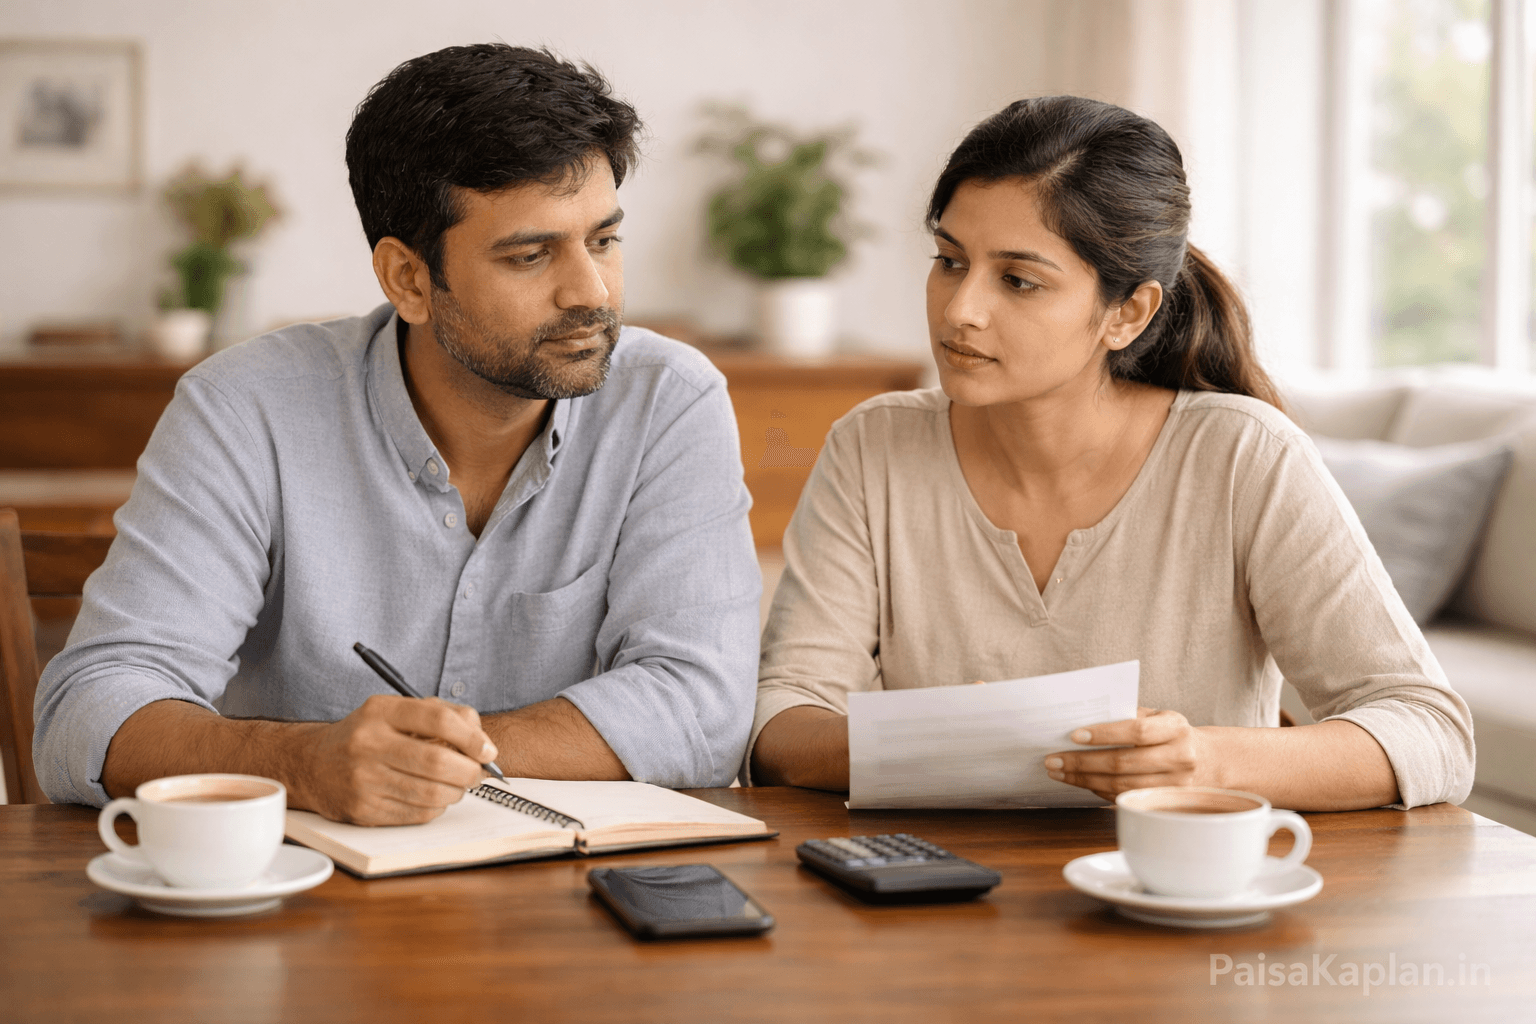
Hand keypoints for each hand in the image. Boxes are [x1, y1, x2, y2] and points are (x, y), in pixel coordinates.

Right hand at [293, 695, 497, 825]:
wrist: (313, 765)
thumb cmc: (368, 735)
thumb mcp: (397, 711)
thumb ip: (442, 714)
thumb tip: (482, 741)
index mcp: (380, 712)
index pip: (438, 720)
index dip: (472, 737)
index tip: (488, 750)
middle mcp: (368, 744)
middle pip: (438, 762)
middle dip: (470, 771)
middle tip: (479, 772)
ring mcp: (363, 780)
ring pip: (431, 793)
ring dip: (457, 792)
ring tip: (458, 785)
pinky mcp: (363, 810)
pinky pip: (417, 814)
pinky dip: (436, 807)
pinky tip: (434, 797)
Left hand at [1043, 707, 1212, 801]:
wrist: (1205, 760)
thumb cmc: (1169, 733)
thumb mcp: (1156, 716)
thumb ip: (1126, 715)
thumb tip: (1080, 720)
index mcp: (1175, 728)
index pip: (1136, 731)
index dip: (1104, 734)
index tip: (1073, 735)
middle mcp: (1179, 757)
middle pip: (1123, 763)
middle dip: (1082, 762)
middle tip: (1053, 759)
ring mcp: (1174, 785)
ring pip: (1120, 785)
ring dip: (1083, 779)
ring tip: (1059, 772)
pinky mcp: (1164, 803)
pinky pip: (1123, 797)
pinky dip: (1096, 790)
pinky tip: (1078, 781)